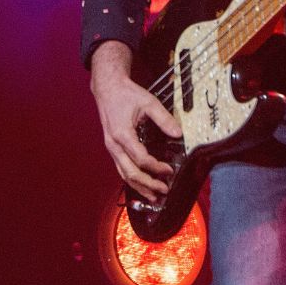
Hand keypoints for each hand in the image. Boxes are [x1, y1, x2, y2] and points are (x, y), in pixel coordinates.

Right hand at [90, 46, 179, 202]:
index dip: (156, 167)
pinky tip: (141, 185)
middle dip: (147, 184)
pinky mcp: (112, 148)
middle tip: (163, 190)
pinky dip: (131, 179)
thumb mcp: (148, 102)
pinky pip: (121, 168)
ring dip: (139, 187)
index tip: (169, 170)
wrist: (107, 88)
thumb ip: (164, 118)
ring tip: (153, 196)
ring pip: (123, 174)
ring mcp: (111, 148)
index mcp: (122, 134)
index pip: (141, 159)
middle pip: (130, 172)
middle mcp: (114, 144)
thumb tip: (178, 133)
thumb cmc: (125, 94)